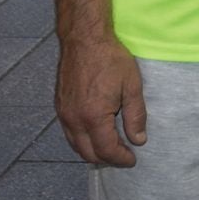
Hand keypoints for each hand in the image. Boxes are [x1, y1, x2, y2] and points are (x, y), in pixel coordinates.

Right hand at [55, 37, 146, 166]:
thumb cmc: (111, 59)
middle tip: (123, 157)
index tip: (132, 160)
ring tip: (110, 149)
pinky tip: (94, 135)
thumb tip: (139, 140)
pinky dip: (82, 141)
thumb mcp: (131, 86)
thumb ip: (135, 116)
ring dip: (92, 152)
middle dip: (106, 159)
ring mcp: (63, 114)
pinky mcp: (59, 106)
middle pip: (88, 153)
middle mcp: (74, 120)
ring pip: (75, 145)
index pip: (106, 150)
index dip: (120, 158)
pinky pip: (69, 133)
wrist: (84, 39)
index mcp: (93, 117)